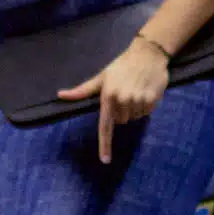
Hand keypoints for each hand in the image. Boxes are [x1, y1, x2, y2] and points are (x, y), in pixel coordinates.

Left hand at [58, 37, 169, 163]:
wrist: (147, 54)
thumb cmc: (121, 66)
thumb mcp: (101, 78)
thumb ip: (82, 90)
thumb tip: (60, 95)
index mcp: (108, 97)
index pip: (105, 126)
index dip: (105, 145)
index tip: (105, 160)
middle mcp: (123, 101)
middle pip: (121, 121)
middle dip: (122, 111)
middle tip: (124, 93)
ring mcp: (139, 100)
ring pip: (134, 117)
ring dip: (134, 108)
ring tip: (135, 90)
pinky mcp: (152, 100)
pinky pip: (146, 112)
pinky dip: (146, 105)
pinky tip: (145, 91)